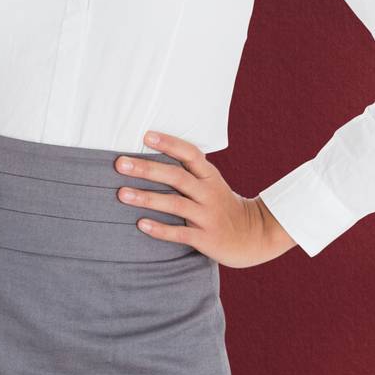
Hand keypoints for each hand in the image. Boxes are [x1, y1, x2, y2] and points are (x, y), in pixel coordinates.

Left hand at [115, 131, 297, 266]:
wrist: (253, 236)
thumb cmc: (224, 206)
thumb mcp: (213, 184)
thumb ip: (191, 173)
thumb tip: (155, 155)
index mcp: (210, 176)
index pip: (190, 153)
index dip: (168, 143)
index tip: (145, 136)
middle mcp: (209, 192)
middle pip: (176, 176)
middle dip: (146, 168)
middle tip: (120, 164)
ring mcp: (207, 215)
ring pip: (175, 203)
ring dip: (147, 198)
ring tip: (121, 194)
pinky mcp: (206, 238)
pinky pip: (180, 232)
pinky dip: (160, 229)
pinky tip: (141, 225)